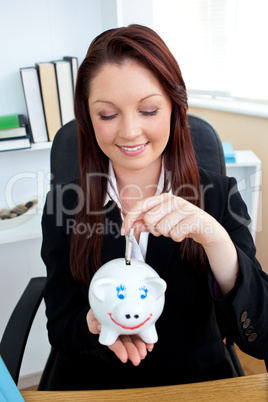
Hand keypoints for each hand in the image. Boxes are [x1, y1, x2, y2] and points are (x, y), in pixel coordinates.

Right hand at [86, 309, 153, 364]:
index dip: (119, 350)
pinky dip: (147, 340)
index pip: (113, 343)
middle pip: (126, 344)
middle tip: (137, 358)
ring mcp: (129, 329)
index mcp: (109, 333)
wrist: (108, 302)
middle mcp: (119, 333)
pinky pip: (142, 333)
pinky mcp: (136, 325)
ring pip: (135, 339)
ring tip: (144, 353)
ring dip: (140, 347)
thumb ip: (93, 323)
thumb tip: (98, 327)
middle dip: (132, 352)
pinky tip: (150, 345)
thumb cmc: (98, 311)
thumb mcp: (92, 316)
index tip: (124, 357)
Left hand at [121, 193, 238, 294]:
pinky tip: (184, 233)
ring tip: (176, 230)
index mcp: (163, 198)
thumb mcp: (163, 222)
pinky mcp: (194, 218)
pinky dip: (178, 238)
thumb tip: (132, 224)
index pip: (140, 205)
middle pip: (149, 219)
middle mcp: (173, 199)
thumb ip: (147, 222)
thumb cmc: (184, 223)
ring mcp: (184, 208)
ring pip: (162, 228)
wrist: (207, 229)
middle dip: (154, 230)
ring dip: (168, 234)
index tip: (124, 230)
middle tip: (164, 229)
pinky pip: (175, 234)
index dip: (129, 218)